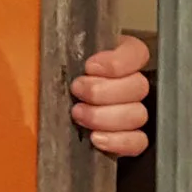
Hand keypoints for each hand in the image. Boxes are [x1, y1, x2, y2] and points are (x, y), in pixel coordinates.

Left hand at [71, 34, 150, 158]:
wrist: (52, 114)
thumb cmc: (60, 82)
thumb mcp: (64, 60)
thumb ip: (70, 52)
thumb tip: (62, 49)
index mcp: (120, 58)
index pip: (137, 53)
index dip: (117, 62)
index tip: (90, 66)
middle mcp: (130, 84)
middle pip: (138, 87)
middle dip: (102, 91)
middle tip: (77, 90)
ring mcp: (132, 112)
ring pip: (138, 114)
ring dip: (105, 116)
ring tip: (79, 114)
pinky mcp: (130, 138)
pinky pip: (138, 142)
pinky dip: (118, 140)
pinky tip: (96, 137)